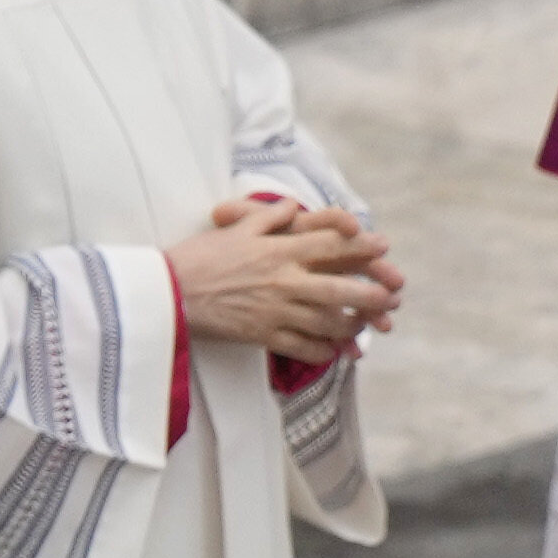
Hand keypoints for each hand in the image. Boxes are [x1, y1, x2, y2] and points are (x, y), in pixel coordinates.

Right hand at [166, 194, 392, 365]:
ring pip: (327, 322)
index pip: (328, 245)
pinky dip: (324, 351)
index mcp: (277, 251)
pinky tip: (334, 351)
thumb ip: (268, 218)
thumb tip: (292, 206)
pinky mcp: (264, 335)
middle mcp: (282, 280)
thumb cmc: (198, 257)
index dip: (360, 246)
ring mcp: (275, 310)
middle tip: (390, 299)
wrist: (167, 291)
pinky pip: (304, 347)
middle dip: (370, 295)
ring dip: (352, 326)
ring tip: (365, 327)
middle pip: (339, 289)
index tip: (383, 246)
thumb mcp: (233, 229)